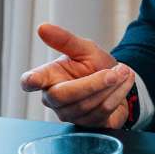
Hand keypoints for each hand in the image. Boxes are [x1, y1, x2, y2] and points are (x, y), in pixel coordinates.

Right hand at [18, 23, 135, 127]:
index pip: (30, 82)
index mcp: (48, 77)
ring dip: (110, 88)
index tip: (33, 79)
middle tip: (114, 72)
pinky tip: (124, 83)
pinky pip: (101, 114)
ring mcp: (69, 115)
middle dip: (92, 83)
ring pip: (86, 106)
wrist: (118, 83)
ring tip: (123, 72)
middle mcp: (54, 99)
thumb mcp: (84, 48)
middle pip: (63, 96)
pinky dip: (117, 96)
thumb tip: (42, 27)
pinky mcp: (87, 125)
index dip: (31, 81)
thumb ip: (65, 40)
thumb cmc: (94, 65)